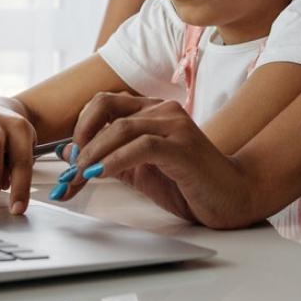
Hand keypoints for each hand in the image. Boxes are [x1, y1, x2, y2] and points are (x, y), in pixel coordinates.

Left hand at [51, 93, 256, 228]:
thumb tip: (68, 152)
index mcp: (151, 111)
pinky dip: (115, 160)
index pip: (103, 102)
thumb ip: (107, 158)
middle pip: (105, 106)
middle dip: (81, 136)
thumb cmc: (188, 183)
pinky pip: (142, 146)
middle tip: (72, 167)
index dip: (80, 127)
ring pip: (120, 127)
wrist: (231, 197)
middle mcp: (162, 110)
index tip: (70, 158)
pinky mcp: (183, 147)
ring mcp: (175, 126)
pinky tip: (102, 175)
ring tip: (81, 176)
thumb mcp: (138, 170)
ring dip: (93, 154)